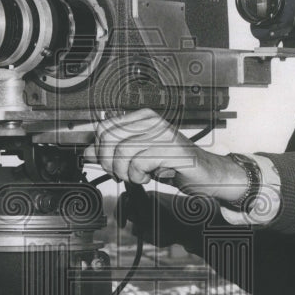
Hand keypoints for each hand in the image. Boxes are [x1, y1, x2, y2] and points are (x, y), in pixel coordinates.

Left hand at [82, 109, 247, 201]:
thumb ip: (113, 153)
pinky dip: (139, 175)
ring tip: (138, 176)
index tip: (109, 164)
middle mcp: (152, 122)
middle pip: (110, 138)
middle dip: (109, 162)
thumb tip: (88, 152)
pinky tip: (149, 176)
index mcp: (142, 118)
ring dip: (125, 172)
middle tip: (121, 173)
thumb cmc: (173, 165)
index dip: (100, 150)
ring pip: (123, 152)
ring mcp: (163, 134)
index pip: (104, 127)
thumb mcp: (137, 158)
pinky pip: (140, 162)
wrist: (205, 174)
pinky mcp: (172, 150)